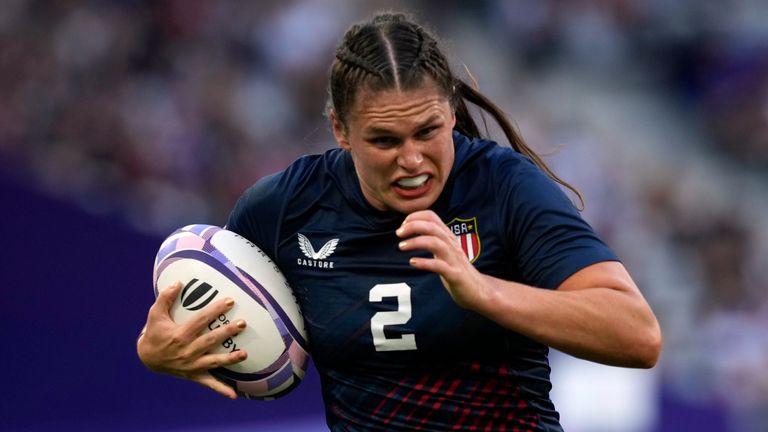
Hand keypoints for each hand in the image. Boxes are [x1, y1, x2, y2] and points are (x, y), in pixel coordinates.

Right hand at [136, 281, 247, 398]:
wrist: (147, 358)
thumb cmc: (154, 333)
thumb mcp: (155, 314)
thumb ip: (165, 298)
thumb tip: (178, 282)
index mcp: (179, 335)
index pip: (201, 320)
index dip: (216, 310)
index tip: (230, 301)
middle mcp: (187, 351)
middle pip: (210, 340)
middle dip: (226, 332)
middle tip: (242, 324)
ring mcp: (191, 365)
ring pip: (213, 362)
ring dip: (229, 359)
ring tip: (245, 354)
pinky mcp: (193, 375)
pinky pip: (208, 383)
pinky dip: (221, 389)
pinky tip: (234, 394)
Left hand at [396, 210, 487, 309]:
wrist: (478, 290)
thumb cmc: (457, 270)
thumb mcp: (444, 251)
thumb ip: (432, 240)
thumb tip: (413, 231)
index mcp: (448, 237)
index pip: (432, 217)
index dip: (415, 216)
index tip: (403, 224)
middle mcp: (451, 245)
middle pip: (432, 227)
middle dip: (412, 226)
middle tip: (398, 233)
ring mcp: (454, 259)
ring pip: (435, 243)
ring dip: (416, 242)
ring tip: (401, 246)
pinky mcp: (455, 274)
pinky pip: (439, 266)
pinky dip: (424, 262)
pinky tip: (412, 262)